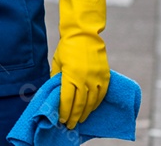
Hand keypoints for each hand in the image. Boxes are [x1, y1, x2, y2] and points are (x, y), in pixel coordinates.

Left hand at [51, 0, 109, 128]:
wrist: (84, 34)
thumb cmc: (67, 48)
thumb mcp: (57, 62)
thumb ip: (57, 78)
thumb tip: (54, 93)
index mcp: (71, 76)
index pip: (67, 99)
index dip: (64, 111)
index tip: (61, 120)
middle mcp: (84, 79)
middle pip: (79, 104)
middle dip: (73, 116)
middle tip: (70, 125)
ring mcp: (96, 78)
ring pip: (92, 102)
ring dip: (86, 112)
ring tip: (80, 120)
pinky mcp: (105, 76)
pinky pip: (102, 94)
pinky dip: (96, 103)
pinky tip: (91, 109)